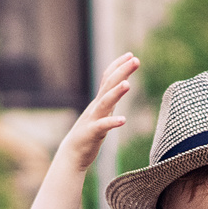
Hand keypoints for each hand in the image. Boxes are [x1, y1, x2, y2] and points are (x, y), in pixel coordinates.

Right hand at [60, 54, 138, 171]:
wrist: (72, 154)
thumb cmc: (90, 133)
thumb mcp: (102, 112)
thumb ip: (110, 98)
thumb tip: (122, 84)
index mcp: (99, 101)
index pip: (108, 78)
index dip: (118, 66)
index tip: (130, 55)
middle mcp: (96, 107)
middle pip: (108, 85)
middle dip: (122, 72)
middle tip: (135, 60)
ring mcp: (93, 119)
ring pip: (105, 103)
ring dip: (115, 93)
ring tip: (127, 84)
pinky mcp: (92, 134)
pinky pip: (102, 127)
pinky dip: (112, 122)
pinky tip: (122, 120)